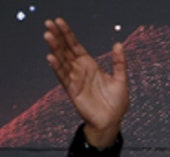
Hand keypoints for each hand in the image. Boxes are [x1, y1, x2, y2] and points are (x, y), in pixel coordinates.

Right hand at [43, 17, 128, 147]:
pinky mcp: (72, 90)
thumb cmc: (117, 103)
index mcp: (90, 65)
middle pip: (66, 50)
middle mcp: (80, 70)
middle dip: (58, 37)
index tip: (59, 22)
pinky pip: (63, 77)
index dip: (68, 34)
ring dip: (55, 48)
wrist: (112, 121)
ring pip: (62, 61)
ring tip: (48, 36)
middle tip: (49, 23)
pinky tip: (51, 57)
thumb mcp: (121, 79)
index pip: (75, 46)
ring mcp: (75, 79)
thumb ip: (119, 62)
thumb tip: (118, 44)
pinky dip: (57, 67)